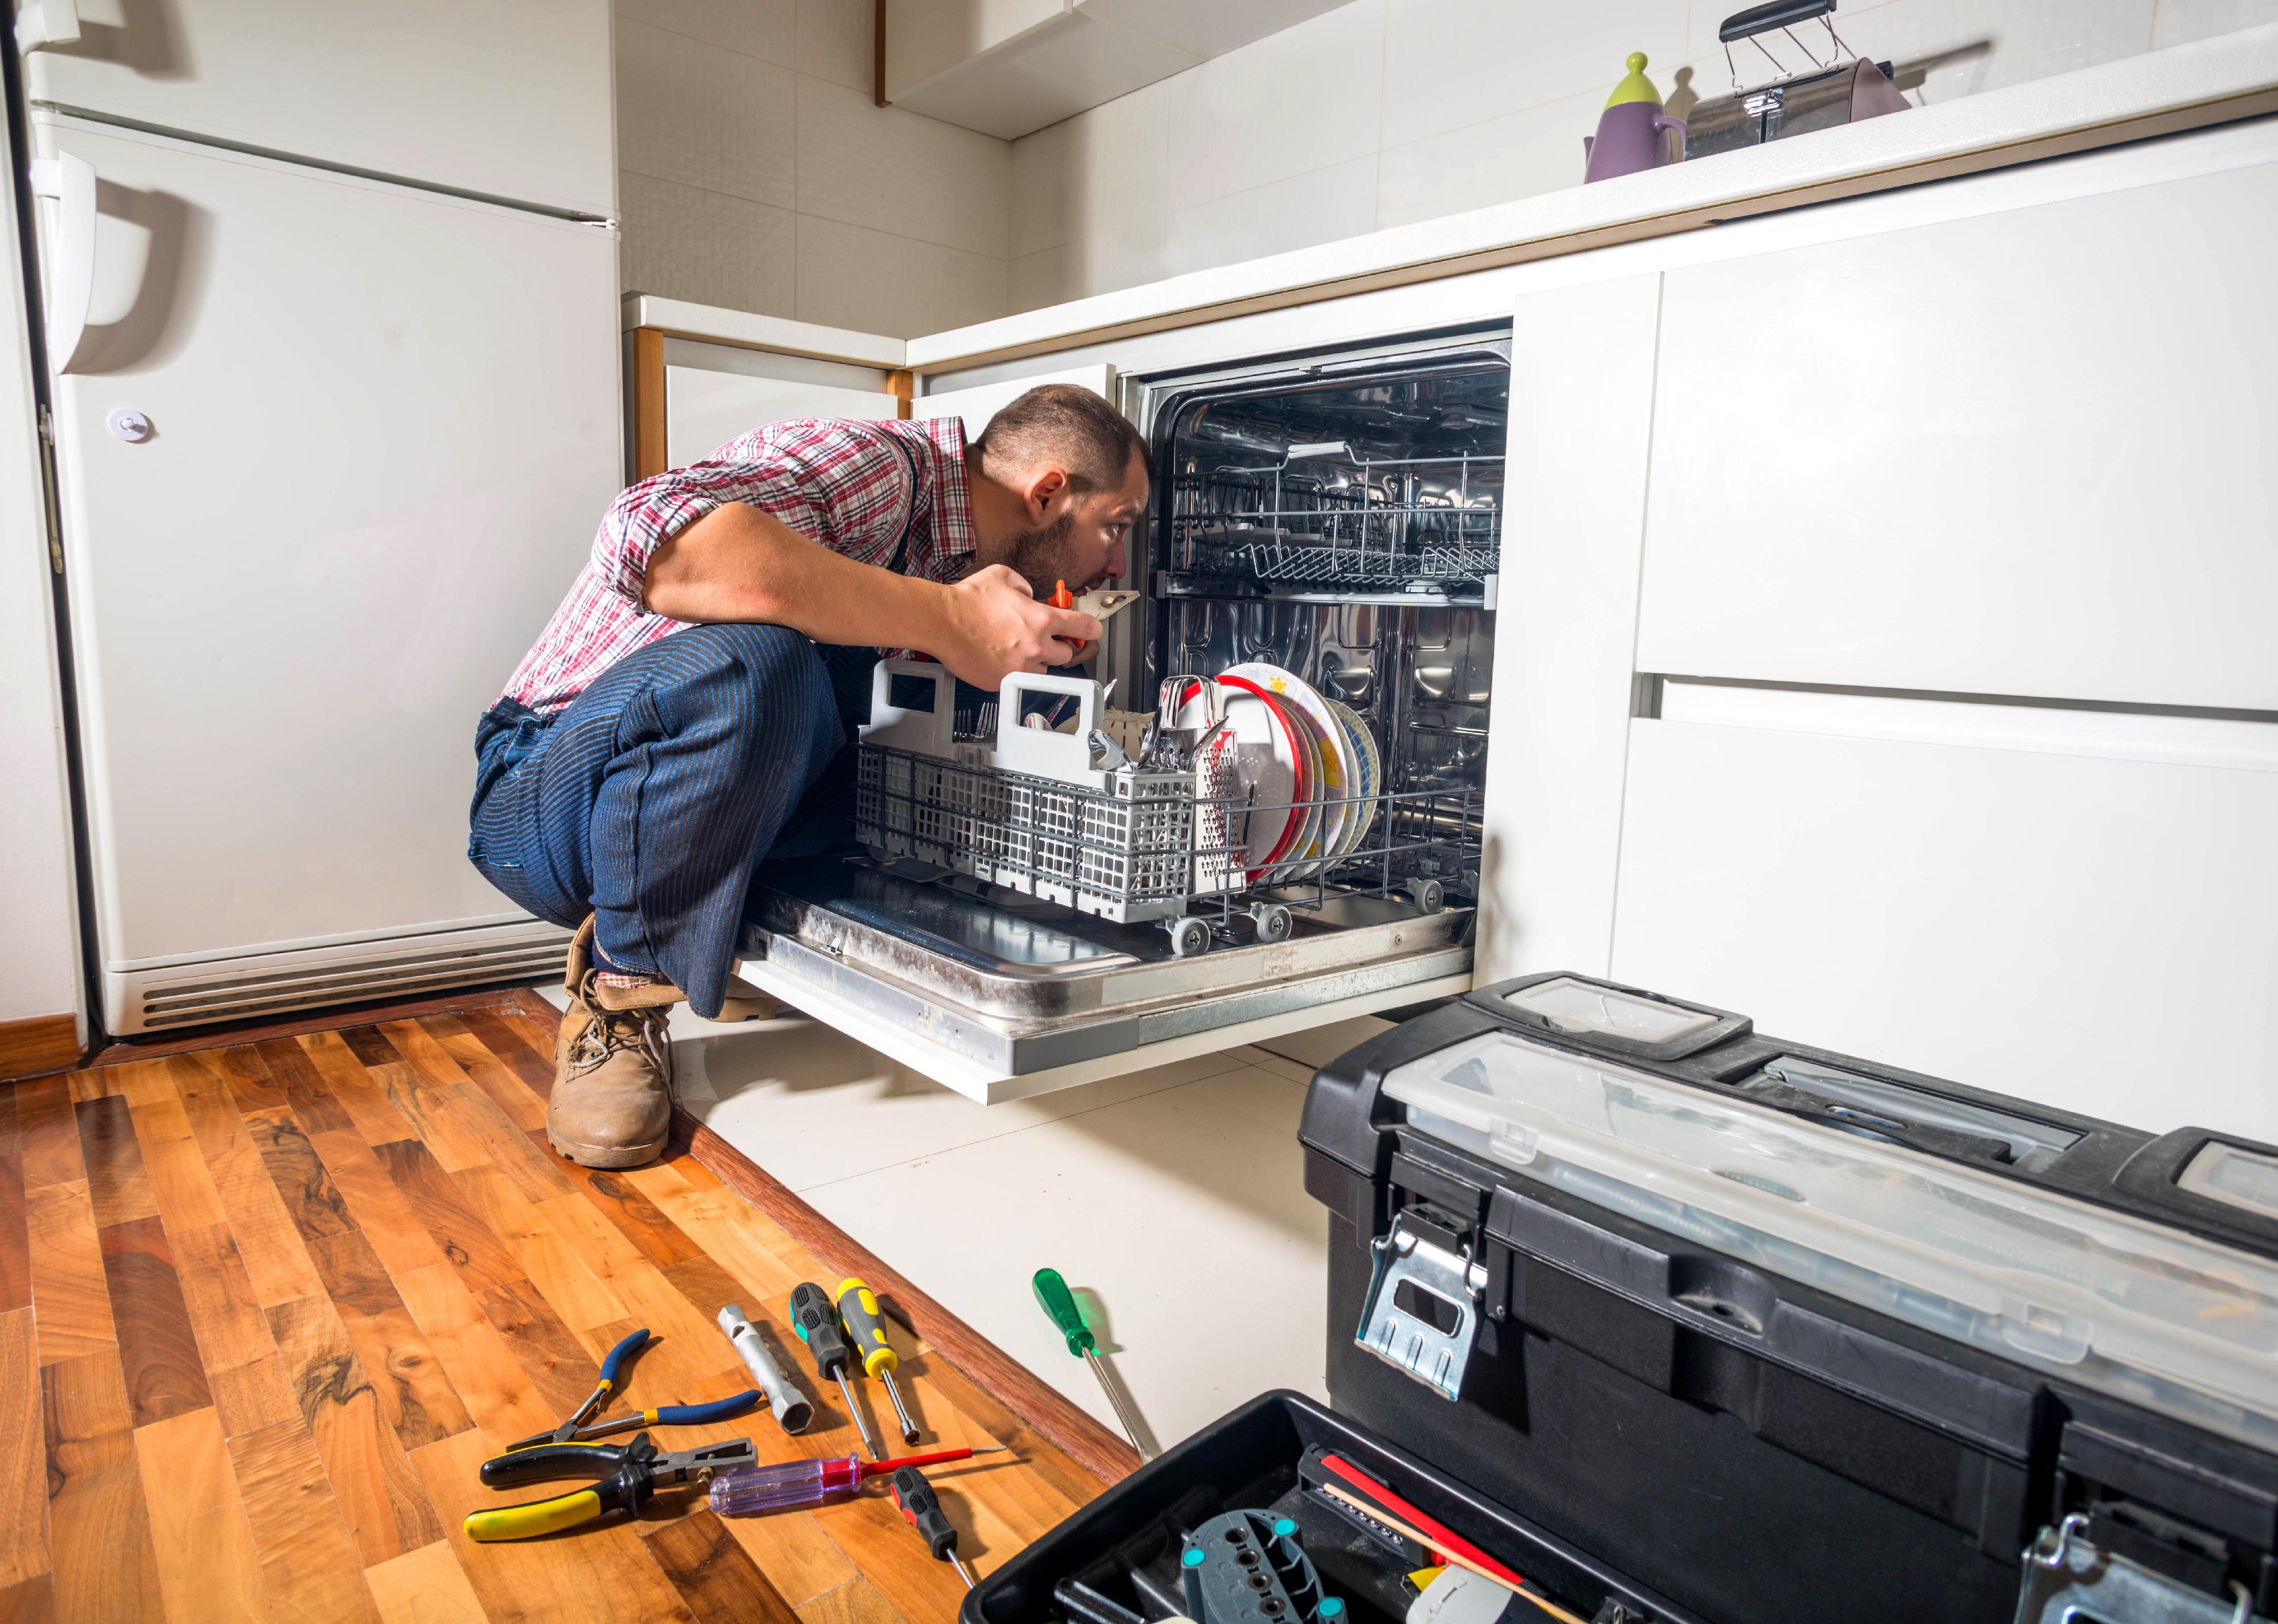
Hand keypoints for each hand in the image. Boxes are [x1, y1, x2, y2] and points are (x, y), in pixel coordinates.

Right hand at [935, 565, 1102, 689]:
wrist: (942, 621)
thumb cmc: (968, 600)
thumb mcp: (1004, 576)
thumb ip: (1025, 586)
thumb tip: (1030, 596)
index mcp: (1041, 620)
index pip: (1081, 627)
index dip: (1090, 629)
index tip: (1093, 631)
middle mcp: (1035, 647)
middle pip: (1066, 655)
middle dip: (1057, 647)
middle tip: (1044, 640)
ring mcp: (1020, 668)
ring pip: (1043, 671)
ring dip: (1036, 662)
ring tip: (1016, 649)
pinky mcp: (1003, 682)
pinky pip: (1019, 680)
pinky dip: (1014, 672)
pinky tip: (999, 658)